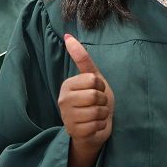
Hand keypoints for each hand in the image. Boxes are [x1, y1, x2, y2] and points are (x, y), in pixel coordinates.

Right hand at [58, 34, 113, 150]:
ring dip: (103, 114)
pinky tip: (94, 125)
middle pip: (95, 95)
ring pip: (97, 111)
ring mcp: (67, 117)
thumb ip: (82, 59)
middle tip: (98, 105)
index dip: (101, 86)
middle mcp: (63, 100)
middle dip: (103, 101)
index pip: (93, 80)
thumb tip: (67, 35)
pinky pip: (97, 125)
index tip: (96, 91)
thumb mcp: (93, 79)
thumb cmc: (94, 102)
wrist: (94, 129)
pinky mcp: (74, 131)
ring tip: (96, 115)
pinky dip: (101, 125)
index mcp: (67, 85)